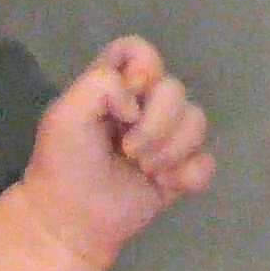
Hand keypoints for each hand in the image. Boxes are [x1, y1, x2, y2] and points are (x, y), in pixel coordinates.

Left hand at [14, 36, 214, 265]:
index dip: (144, 67)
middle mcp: (142, 106)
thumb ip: (99, 85)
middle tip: (128, 151)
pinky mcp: (179, 170)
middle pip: (176, 89)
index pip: (139, 50)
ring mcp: (164, 138)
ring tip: (143, 169)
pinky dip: (188, 175)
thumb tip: (135, 102)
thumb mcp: (64, 115)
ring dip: (171, 151)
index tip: (129, 98)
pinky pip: (206, 161)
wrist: (72, 220)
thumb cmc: (63, 165)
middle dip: (156, 125)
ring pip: (198, 121)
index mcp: (113, 86)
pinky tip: (164, 185)